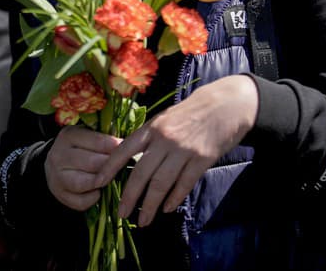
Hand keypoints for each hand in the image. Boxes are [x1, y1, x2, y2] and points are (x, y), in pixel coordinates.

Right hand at [45, 126, 121, 211]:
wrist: (56, 163)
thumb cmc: (78, 147)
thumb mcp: (87, 135)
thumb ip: (104, 139)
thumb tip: (127, 145)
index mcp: (69, 136)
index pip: (97, 141)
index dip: (116, 147)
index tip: (128, 150)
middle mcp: (59, 156)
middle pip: (91, 163)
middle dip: (110, 166)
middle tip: (122, 166)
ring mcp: (57, 177)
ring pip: (83, 183)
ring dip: (100, 182)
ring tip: (110, 179)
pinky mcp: (61, 195)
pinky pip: (80, 201)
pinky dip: (93, 198)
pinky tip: (99, 191)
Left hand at [95, 75, 257, 226]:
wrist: (226, 104)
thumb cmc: (193, 111)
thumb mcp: (167, 118)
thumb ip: (151, 137)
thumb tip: (133, 159)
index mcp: (153, 127)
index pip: (125, 149)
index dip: (109, 167)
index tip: (98, 182)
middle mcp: (165, 139)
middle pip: (141, 173)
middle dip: (129, 197)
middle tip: (122, 214)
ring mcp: (184, 149)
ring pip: (161, 183)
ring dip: (150, 205)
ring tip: (144, 220)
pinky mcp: (202, 159)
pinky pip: (184, 183)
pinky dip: (174, 198)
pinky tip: (167, 208)